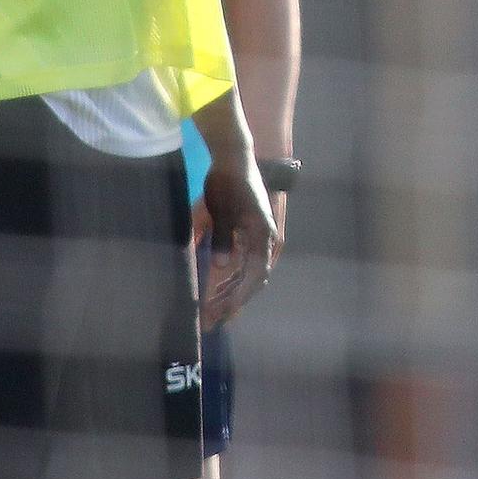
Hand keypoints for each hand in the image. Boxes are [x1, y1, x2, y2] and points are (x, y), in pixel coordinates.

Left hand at [198, 155, 277, 329]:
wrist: (234, 157)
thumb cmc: (228, 182)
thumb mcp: (222, 210)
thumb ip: (222, 238)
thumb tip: (220, 267)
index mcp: (262, 235)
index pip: (253, 276)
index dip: (237, 298)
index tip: (220, 316)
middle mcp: (265, 239)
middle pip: (253, 280)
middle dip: (233, 302)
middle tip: (212, 322)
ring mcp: (259, 236)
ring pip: (249, 273)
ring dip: (232, 292)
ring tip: (213, 310)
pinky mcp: (250, 232)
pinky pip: (244, 263)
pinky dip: (232, 278)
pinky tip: (219, 287)